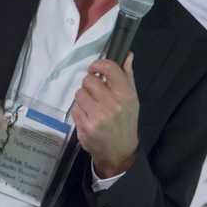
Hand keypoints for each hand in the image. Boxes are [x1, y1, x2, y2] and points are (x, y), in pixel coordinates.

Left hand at [71, 53, 139, 177]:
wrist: (120, 151)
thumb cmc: (125, 121)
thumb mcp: (132, 99)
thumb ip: (127, 76)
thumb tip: (127, 55)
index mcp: (125, 94)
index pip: (108, 68)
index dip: (97, 65)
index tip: (93, 69)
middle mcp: (112, 104)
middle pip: (89, 80)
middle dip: (89, 85)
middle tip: (95, 93)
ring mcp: (98, 116)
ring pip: (79, 93)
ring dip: (83, 98)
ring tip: (92, 106)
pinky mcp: (85, 126)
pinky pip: (75, 109)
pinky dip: (80, 112)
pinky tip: (89, 118)